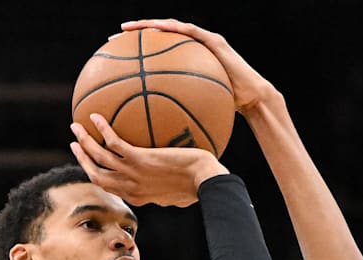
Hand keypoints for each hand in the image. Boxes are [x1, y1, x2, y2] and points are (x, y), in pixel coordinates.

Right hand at [69, 113, 227, 206]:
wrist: (206, 181)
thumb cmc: (201, 186)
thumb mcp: (181, 194)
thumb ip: (170, 188)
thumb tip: (176, 180)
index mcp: (138, 196)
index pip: (111, 187)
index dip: (96, 174)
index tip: (91, 164)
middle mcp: (130, 187)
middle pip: (96, 175)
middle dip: (82, 159)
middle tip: (74, 144)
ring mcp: (133, 173)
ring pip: (99, 158)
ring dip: (84, 142)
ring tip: (75, 126)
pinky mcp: (139, 160)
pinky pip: (114, 142)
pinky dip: (102, 129)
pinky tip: (95, 116)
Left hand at [120, 18, 277, 114]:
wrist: (252, 99)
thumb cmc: (225, 109)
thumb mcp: (194, 112)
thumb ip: (174, 113)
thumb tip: (152, 131)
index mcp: (186, 66)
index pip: (156, 57)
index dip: (134, 57)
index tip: (113, 61)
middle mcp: (192, 51)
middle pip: (158, 39)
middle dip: (134, 38)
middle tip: (110, 42)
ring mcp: (203, 43)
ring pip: (170, 28)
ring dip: (148, 26)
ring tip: (126, 29)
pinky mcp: (214, 41)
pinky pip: (189, 32)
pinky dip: (172, 28)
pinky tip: (155, 29)